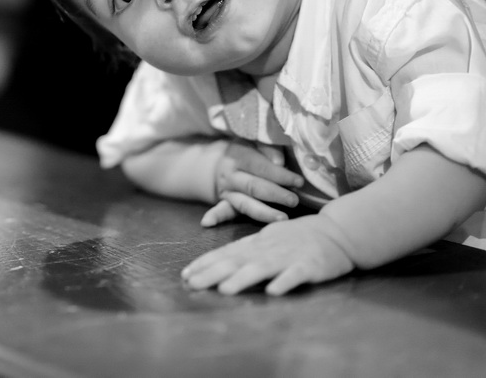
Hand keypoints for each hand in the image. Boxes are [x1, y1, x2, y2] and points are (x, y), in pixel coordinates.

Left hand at [181, 214, 355, 294]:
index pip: (226, 253)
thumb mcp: (268, 240)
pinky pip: (295, 275)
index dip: (205, 264)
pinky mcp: (310, 266)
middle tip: (192, 284)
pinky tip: (273, 292)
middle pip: (236, 261)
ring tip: (225, 290)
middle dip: (212, 273)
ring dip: (243, 278)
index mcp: (256, 244)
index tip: (185, 275)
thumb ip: (245, 251)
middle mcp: (268, 249)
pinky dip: (284, 282)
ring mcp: (288, 257)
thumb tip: (217, 263)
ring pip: (262, 268)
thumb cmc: (298, 238)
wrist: (338, 231)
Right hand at [201, 142, 303, 226]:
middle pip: (253, 186)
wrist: (224, 160)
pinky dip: (215, 216)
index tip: (298, 181)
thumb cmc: (249, 150)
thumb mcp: (255, 141)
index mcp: (238, 155)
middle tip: (294, 200)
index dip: (279, 174)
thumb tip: (279, 161)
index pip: (260, 166)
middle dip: (275, 194)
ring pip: (244, 203)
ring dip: (263, 212)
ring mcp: (227, 190)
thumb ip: (268, 147)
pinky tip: (207, 223)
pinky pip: (221, 210)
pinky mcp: (225, 202)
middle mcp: (230, 174)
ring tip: (283, 219)